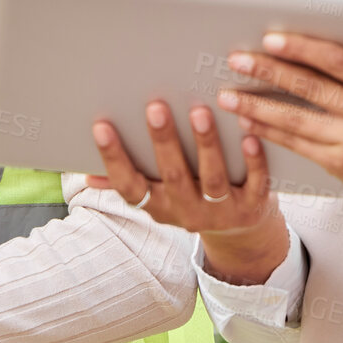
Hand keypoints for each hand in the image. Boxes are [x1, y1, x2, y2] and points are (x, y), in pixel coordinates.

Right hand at [89, 100, 289, 284]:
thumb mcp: (159, 197)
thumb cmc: (190, 198)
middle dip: (163, 142)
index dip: (113, 158)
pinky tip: (249, 136)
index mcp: (158, 206)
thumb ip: (128, 183)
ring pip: (213, 179)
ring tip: (200, 112)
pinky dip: (253, 162)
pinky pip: (255, 185)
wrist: (241, 236)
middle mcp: (187, 212)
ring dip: (205, 145)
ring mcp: (222, 212)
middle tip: (156, 107)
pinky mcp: (253, 207)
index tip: (101, 126)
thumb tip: (87, 176)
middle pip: (173, 176)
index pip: (129, 185)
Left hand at [218, 21, 342, 233]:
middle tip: (237, 59)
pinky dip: (268, 130)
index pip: (340, 62)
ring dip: (257, 104)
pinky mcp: (340, 164)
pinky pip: (296, 143)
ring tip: (227, 93)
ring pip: (297, 119)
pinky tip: (246, 118)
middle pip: (311, 88)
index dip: (303, 49)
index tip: (270, 38)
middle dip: (269, 71)